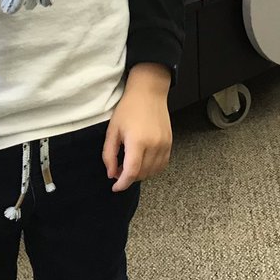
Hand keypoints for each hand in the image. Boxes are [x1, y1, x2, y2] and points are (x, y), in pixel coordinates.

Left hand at [103, 63, 172, 191]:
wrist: (149, 92)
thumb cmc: (128, 108)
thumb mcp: (113, 130)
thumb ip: (109, 155)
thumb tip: (111, 174)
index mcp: (138, 142)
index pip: (132, 172)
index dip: (122, 184)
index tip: (115, 187)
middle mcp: (154, 145)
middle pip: (142, 174)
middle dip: (129, 177)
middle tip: (118, 170)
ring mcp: (164, 145)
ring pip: (153, 171)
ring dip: (140, 174)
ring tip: (130, 164)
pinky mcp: (170, 143)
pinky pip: (162, 164)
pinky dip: (152, 168)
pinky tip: (143, 162)